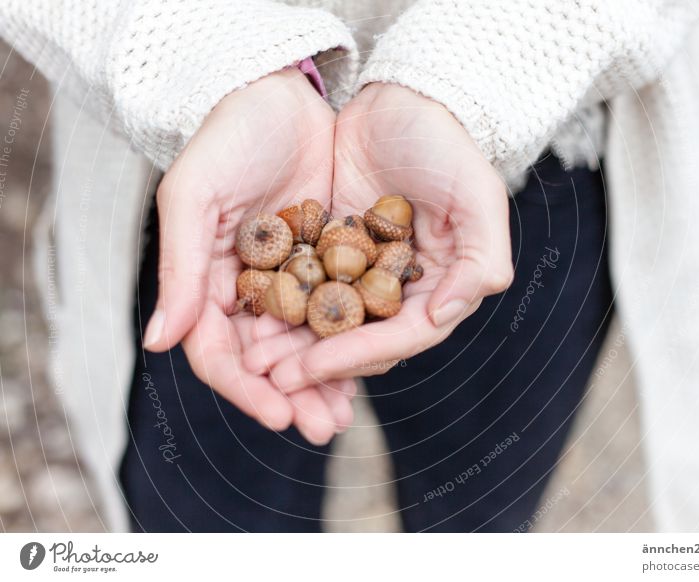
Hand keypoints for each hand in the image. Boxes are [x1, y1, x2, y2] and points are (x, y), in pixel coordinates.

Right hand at [142, 69, 353, 444]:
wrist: (278, 94)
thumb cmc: (228, 138)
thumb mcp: (197, 197)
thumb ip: (182, 270)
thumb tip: (159, 344)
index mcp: (208, 282)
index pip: (220, 352)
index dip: (246, 389)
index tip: (279, 414)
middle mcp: (247, 290)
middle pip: (266, 361)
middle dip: (294, 397)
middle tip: (325, 429)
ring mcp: (289, 279)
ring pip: (304, 345)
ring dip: (325, 382)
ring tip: (348, 414)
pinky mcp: (326, 262)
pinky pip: (337, 312)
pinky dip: (350, 340)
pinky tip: (371, 365)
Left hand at [258, 83, 513, 389]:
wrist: (402, 98)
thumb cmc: (447, 144)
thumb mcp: (478, 196)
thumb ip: (481, 261)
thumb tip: (443, 315)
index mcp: (441, 288)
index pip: (400, 337)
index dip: (357, 356)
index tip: (312, 368)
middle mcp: (402, 290)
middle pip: (360, 340)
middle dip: (318, 364)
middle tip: (271, 379)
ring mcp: (364, 273)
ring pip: (327, 322)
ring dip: (292, 346)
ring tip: (252, 361)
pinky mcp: (331, 252)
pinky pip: (302, 287)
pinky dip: (280, 306)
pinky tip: (249, 317)